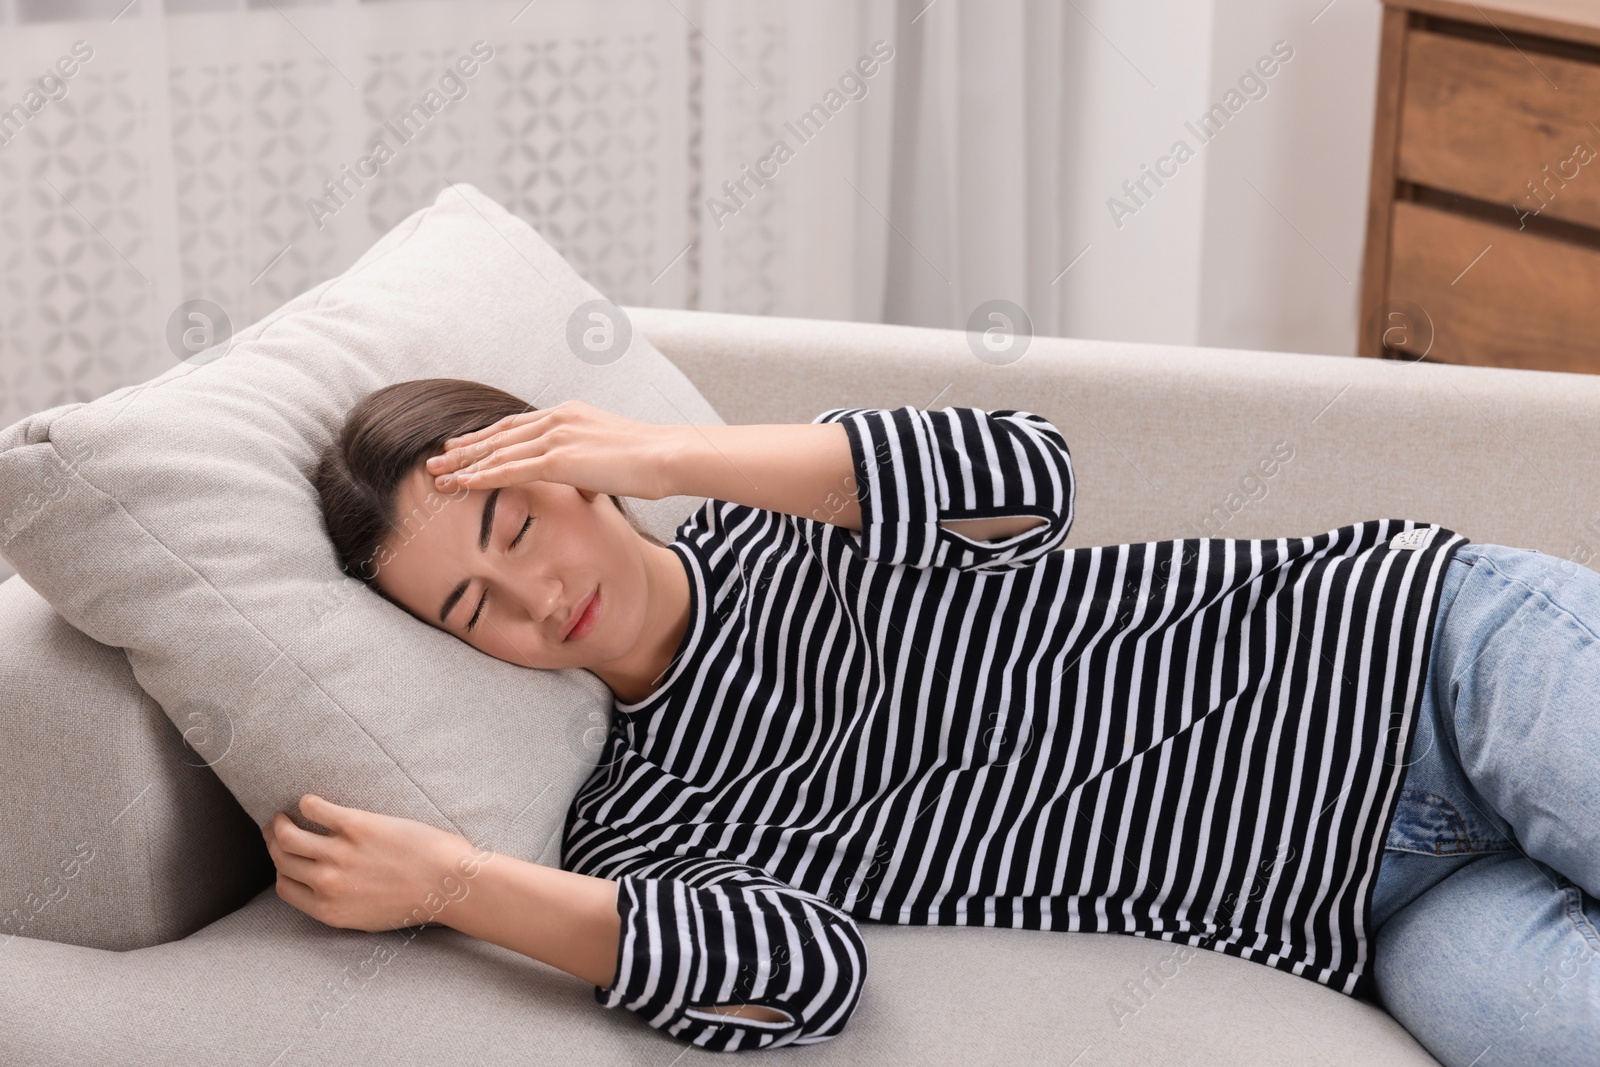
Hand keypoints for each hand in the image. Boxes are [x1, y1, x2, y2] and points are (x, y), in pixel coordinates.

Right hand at [263, 793, 481, 933]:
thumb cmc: (418, 901)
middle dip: (274, 843)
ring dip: (281, 822)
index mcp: (328, 910)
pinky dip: (307, 803)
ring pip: (289, 835)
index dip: (281, 870)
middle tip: (277, 829)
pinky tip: (312, 802)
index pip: (284, 887)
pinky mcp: (357, 826)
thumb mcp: (369, 918)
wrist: (450, 885)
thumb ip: (339, 905)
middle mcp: (327, 883)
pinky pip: (316, 809)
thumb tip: (322, 888)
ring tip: (286, 814)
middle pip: (282, 860)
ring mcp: (340, 854)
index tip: (284, 858)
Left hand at [424, 399, 684, 499]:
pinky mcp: (559, 459)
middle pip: (499, 434)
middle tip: (437, 457)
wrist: (667, 454)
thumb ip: (590, 465)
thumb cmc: (651, 461)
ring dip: (464, 463)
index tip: (464, 444)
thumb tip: (586, 482)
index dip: (488, 436)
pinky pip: (510, 469)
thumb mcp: (613, 457)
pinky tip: (462, 483)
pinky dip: (482, 476)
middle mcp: (557, 419)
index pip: (518, 425)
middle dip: (465, 448)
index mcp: (569, 414)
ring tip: (436, 473)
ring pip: (498, 451)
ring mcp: (556, 436)